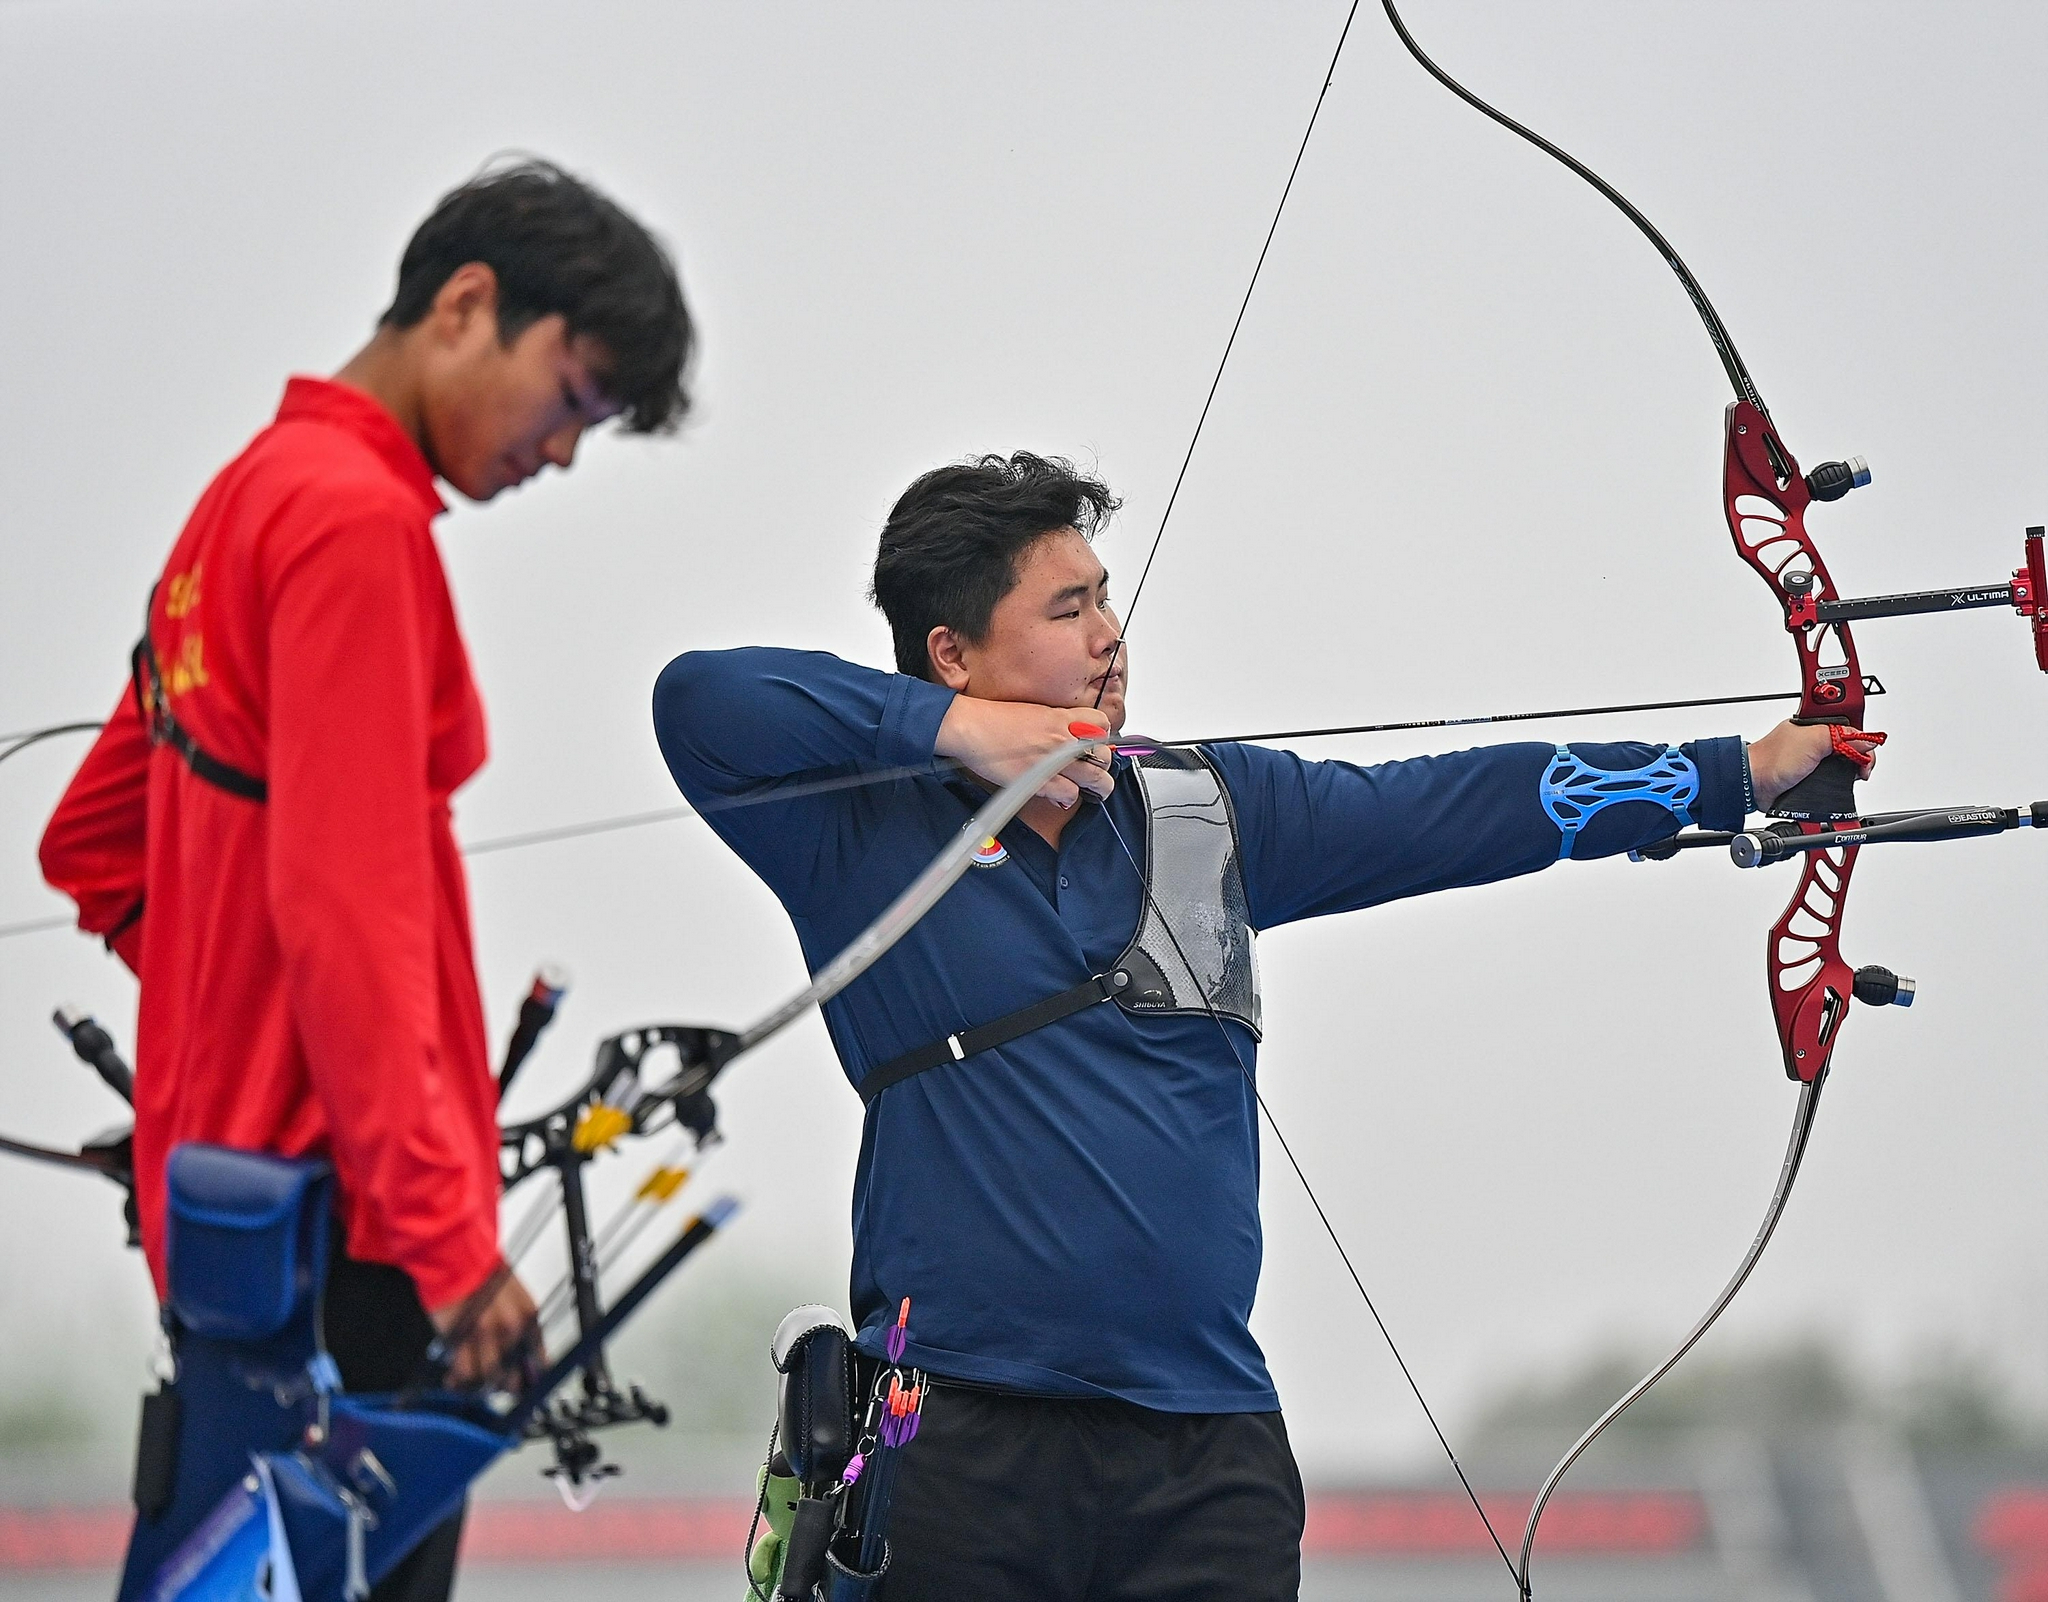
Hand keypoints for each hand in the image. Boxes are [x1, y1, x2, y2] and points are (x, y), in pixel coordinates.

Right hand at [430, 1264, 541, 1389]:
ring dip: (479, 1384)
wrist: (458, 1256)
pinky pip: (464, 1372)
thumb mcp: (514, 1299)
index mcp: (528, 1316)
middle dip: (503, 1385)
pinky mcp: (461, 1337)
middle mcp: (512, 1327)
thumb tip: (526, 1357)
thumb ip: (520, 1328)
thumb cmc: (483, 1274)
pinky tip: (455, 1378)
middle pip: (514, 1374)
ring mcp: (486, 1334)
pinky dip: (459, 1380)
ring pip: (489, 1376)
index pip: (538, 1360)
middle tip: (494, 1385)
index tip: (522, 1387)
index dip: (529, 1379)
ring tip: (471, 1380)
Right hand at [935, 696, 1115, 809]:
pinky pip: (1070, 794)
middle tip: (1098, 772)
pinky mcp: (1040, 780)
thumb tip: (1067, 737)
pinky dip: (1070, 798)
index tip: (1096, 744)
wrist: (971, 726)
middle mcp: (1061, 738)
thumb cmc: (992, 718)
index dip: (1103, 736)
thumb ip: (1055, 723)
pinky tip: (1063, 796)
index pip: (1101, 723)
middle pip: (1103, 754)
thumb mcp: (1033, 711)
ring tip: (1095, 791)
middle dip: (1104, 766)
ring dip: (1099, 787)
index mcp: (1060, 717)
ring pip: (1096, 778)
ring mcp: (1053, 760)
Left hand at [1747, 719, 1882, 812]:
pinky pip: (1833, 781)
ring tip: (1851, 780)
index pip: (1853, 730)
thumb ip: (1843, 737)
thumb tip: (1868, 740)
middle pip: (1853, 749)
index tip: (1866, 758)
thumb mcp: (1813, 740)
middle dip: (1860, 760)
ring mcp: (1815, 761)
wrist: (1754, 784)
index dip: (1864, 743)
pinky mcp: (1811, 778)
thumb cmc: (1773, 759)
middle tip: (1860, 771)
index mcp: (1818, 726)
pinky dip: (1839, 785)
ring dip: (1850, 774)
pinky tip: (1838, 787)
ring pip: (1844, 767)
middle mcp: (1817, 741)